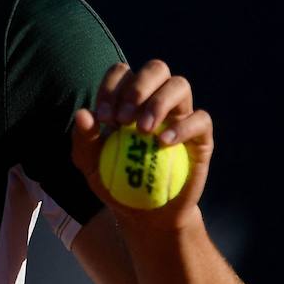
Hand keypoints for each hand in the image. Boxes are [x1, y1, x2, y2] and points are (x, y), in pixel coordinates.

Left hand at [71, 60, 213, 229]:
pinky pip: (201, 119)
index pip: (122, 73)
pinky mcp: (200, 137)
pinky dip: (182, 126)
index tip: (103, 119)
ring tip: (143, 130)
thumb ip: (83, 139)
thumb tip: (83, 114)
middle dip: (138, 87)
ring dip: (159, 102)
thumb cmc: (115, 181)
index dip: (111, 88)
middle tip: (123, 119)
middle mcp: (157, 99)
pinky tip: (163, 142)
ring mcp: (181, 116)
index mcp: (129, 98)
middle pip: (156, 68)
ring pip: (180, 85)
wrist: (145, 215)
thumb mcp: (90, 165)